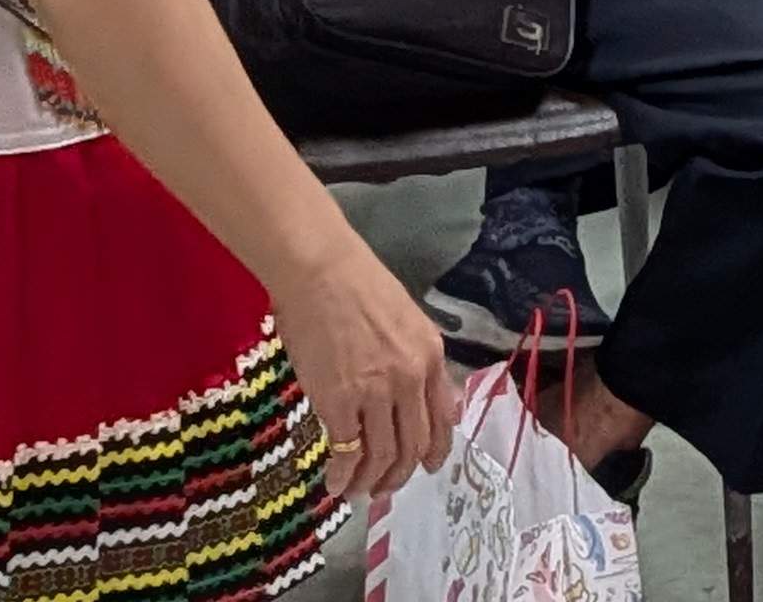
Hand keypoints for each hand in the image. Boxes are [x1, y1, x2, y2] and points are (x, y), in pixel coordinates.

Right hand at [269, 242, 456, 503]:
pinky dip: (342, 475)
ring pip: (383, 455)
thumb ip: (416, 359)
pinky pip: (347, 451)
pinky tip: (335, 483)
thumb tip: (419, 396)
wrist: (320, 272)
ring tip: (359, 490)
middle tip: (385, 488)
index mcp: (431, 356)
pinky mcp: (338, 401)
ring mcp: (376, 392)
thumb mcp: (407, 320)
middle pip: (414, 444)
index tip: (428, 467)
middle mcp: (410, 379)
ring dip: (372, 481)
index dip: (436, 451)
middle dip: (401, 475)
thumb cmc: (359, 286)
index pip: (443, 418)